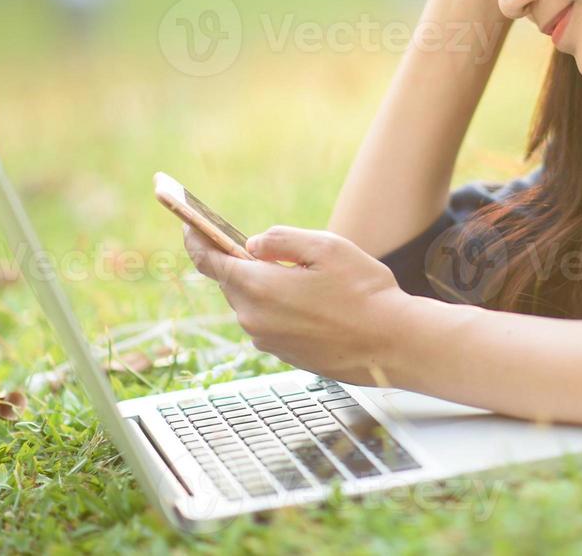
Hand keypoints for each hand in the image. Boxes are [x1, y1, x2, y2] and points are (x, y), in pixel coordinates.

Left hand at [182, 223, 410, 385]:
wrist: (393, 344)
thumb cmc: (364, 292)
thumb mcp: (326, 247)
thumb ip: (282, 240)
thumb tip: (253, 244)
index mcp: (258, 288)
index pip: (209, 260)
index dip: (195, 240)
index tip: (188, 226)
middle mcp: (254, 319)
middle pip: (232, 282)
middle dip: (244, 263)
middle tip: (267, 248)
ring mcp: (268, 341)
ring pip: (253, 302)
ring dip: (267, 286)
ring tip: (305, 276)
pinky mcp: (284, 355)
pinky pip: (269, 321)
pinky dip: (280, 306)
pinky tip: (314, 301)